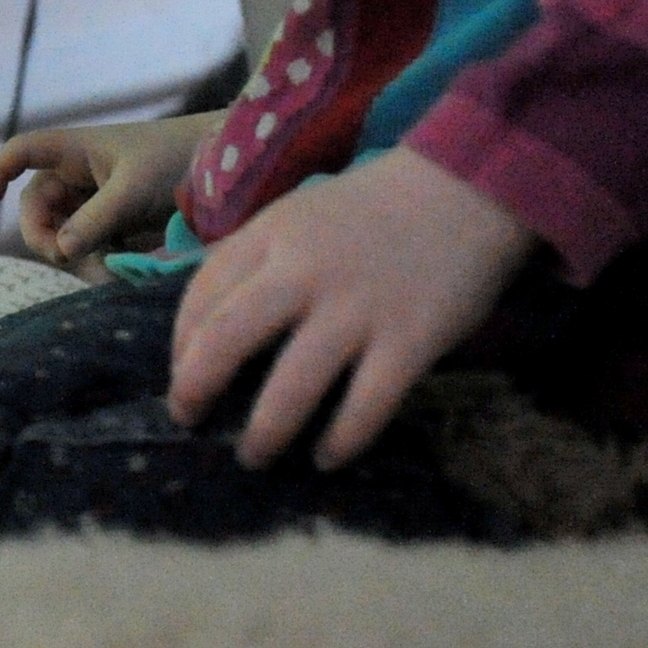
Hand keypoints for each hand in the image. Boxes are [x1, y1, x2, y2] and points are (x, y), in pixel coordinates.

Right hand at [0, 113, 222, 268]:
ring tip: (104, 269)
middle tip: (66, 258)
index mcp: (76, 149)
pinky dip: (94, 259)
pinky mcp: (117, 222)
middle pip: (37, 206)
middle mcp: (80, 173)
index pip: (22, 152)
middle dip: (44, 234)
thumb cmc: (178, 162)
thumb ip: (95, 221)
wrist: (229, 168)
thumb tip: (61, 253)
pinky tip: (116, 269)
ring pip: (62, 231)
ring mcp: (97, 199)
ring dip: (72, 253)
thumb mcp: (133, 191)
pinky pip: (88, 244)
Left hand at [167, 148, 535, 469]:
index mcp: (270, 235)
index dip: (181, 343)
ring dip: (264, 433)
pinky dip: (340, 440)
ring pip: (292, 387)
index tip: (181, 374)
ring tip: (253, 456)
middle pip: (227, 340)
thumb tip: (213, 326)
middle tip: (189, 420)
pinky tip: (326, 458)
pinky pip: (365, 406)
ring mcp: (357, 310)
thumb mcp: (299, 216)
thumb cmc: (373, 210)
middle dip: (195, 389)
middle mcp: (303, 273)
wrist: (466, 189)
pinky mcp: (411, 341)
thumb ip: (258, 260)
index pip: (201, 294)